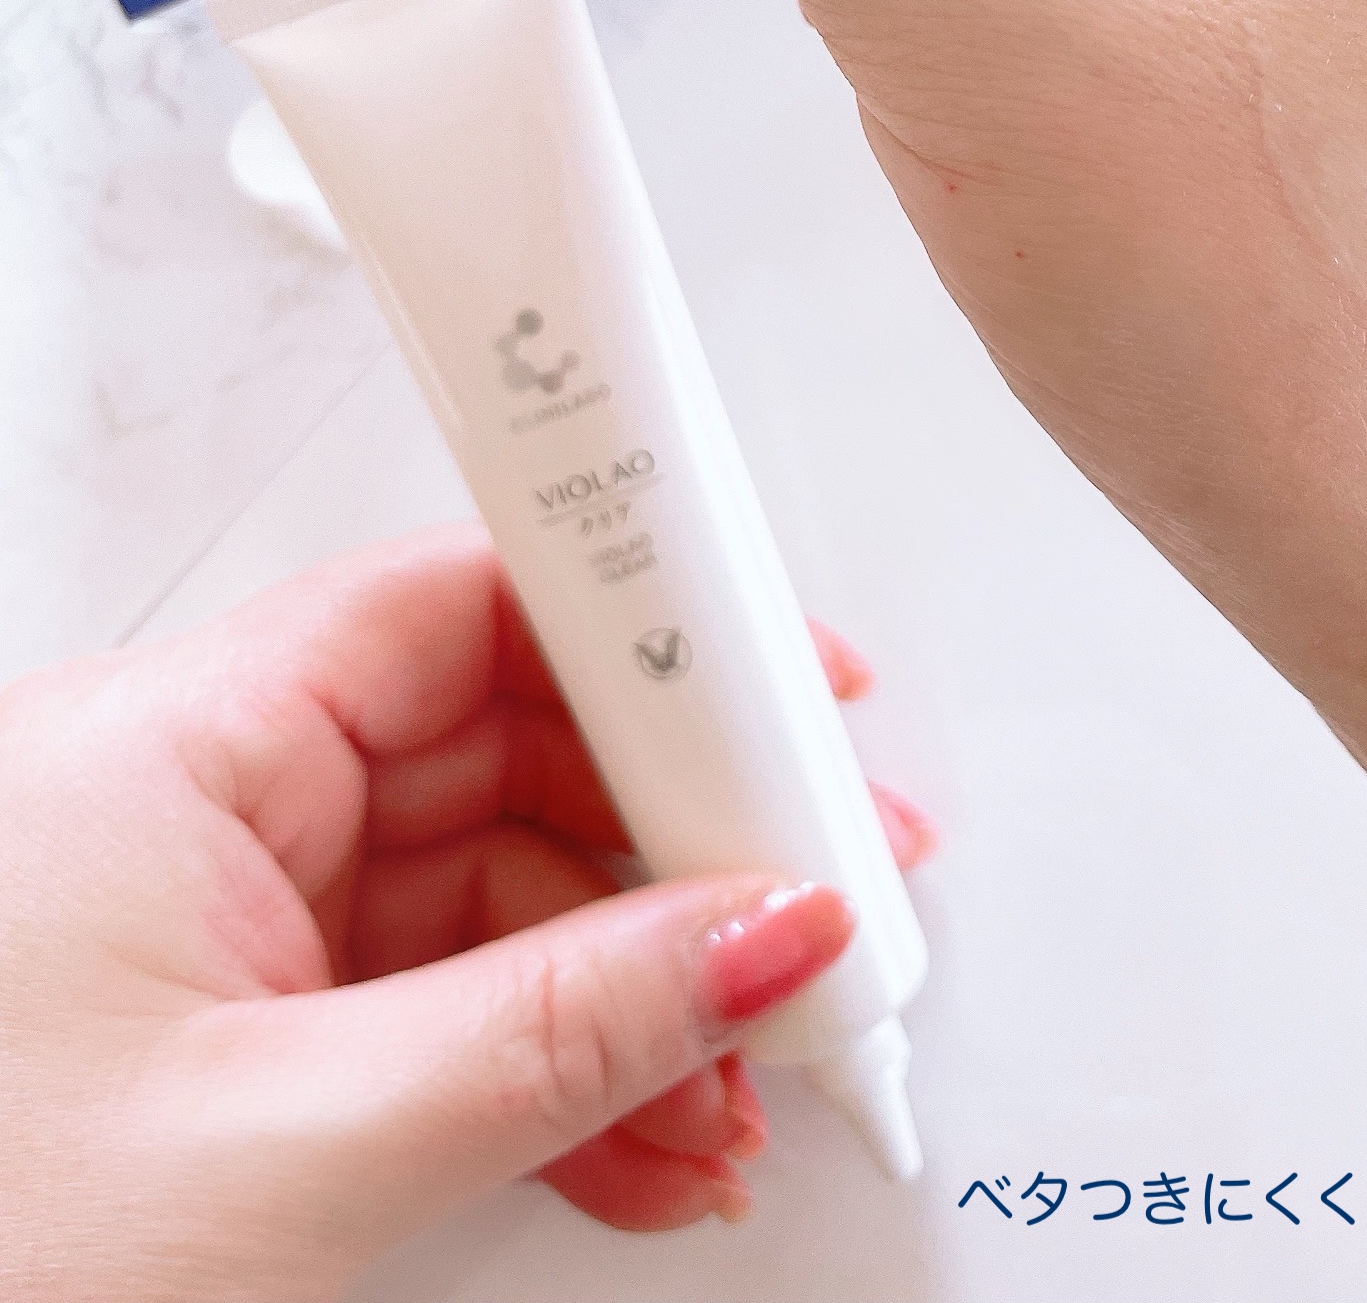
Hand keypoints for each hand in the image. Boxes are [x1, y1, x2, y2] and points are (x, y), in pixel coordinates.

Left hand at [0, 525, 933, 1302]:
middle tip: (813, 886)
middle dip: (676, 840)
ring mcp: (219, 919)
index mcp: (162, 751)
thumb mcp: (290, 1152)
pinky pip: (448, 993)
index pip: (461, 604)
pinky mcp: (235, 1025)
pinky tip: (647, 1131)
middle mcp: (194, 801)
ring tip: (740, 1070)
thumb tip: (769, 930)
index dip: (642, 621)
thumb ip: (564, 1033)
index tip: (780, 673)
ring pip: (497, 887)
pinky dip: (558, 1063)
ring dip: (638, 987)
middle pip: (508, 744)